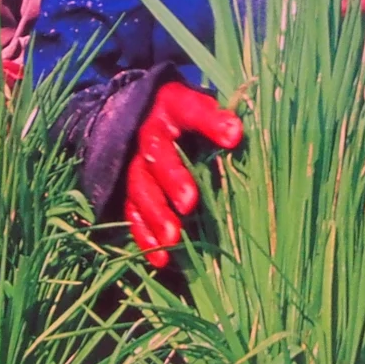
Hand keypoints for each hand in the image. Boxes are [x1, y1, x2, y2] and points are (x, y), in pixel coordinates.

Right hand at [125, 81, 241, 266]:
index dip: (210, 121)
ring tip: (173, 237)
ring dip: (156, 214)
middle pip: (156, 155)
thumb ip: (218, 118)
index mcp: (171, 106)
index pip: (190, 109)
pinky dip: (144, 236)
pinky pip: (132, 213)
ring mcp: (133, 163)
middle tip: (189, 202)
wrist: (142, 115)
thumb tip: (238, 133)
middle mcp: (147, 134)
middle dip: (172, 179)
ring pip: (140, 189)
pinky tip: (160, 257)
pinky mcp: (126, 189)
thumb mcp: (201, 106)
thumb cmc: (185, 115)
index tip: (234, 136)